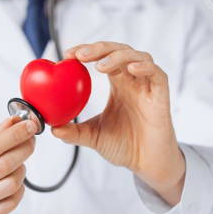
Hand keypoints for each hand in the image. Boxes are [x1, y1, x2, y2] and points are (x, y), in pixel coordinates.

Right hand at [0, 117, 36, 213]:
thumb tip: (11, 123)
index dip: (14, 135)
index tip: (30, 125)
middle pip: (4, 165)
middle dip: (24, 148)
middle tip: (30, 139)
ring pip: (11, 184)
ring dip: (21, 167)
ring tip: (16, 159)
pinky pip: (11, 202)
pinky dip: (19, 187)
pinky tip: (11, 177)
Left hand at [52, 42, 184, 205]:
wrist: (147, 164)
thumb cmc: (124, 146)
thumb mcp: (93, 136)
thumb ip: (73, 131)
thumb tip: (51, 128)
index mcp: (118, 85)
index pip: (102, 58)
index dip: (86, 52)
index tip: (67, 55)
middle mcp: (132, 81)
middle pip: (118, 51)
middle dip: (98, 49)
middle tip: (79, 55)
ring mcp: (147, 86)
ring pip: (137, 56)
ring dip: (118, 56)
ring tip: (100, 66)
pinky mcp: (161, 95)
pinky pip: (157, 74)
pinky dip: (144, 67)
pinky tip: (130, 69)